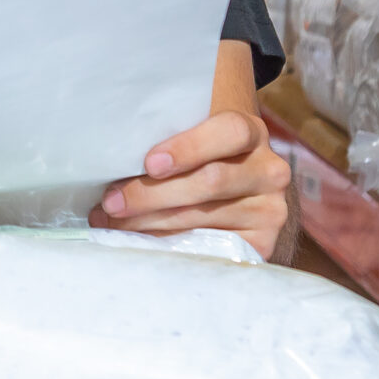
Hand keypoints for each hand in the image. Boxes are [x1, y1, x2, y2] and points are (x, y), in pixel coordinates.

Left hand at [90, 108, 291, 260]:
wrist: (240, 191)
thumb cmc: (202, 158)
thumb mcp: (194, 138)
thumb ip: (168, 138)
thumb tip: (109, 158)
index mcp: (251, 132)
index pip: (229, 131)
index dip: (189, 147)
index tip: (150, 163)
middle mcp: (268, 171)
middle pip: (209, 182)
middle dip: (152, 194)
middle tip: (112, 202)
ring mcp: (268, 210)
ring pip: (202, 217)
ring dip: (150, 222)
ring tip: (113, 222)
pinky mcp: (261, 244)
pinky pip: (208, 247)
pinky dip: (168, 245)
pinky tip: (141, 242)